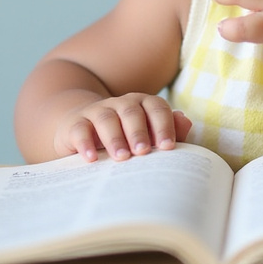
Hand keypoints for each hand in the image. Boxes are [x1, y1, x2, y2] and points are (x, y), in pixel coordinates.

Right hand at [53, 93, 191, 161]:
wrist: (84, 129)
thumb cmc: (125, 137)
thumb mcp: (147, 135)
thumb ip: (169, 130)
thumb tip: (186, 122)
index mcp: (142, 104)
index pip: (156, 108)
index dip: (163, 125)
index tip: (168, 147)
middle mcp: (121, 104)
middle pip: (131, 112)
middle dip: (139, 132)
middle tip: (144, 152)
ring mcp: (97, 112)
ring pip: (107, 119)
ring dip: (115, 138)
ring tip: (121, 158)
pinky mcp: (76, 124)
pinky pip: (80, 129)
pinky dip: (85, 143)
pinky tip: (91, 159)